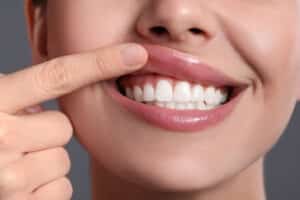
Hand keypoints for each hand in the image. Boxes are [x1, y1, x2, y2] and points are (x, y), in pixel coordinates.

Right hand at [0, 43, 147, 199]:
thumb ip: (17, 100)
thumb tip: (52, 106)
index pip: (58, 75)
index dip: (100, 62)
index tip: (136, 54)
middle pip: (63, 128)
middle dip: (44, 134)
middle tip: (15, 140)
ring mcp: (8, 178)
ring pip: (62, 162)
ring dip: (42, 163)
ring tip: (10, 165)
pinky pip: (60, 190)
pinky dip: (43, 189)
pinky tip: (16, 187)